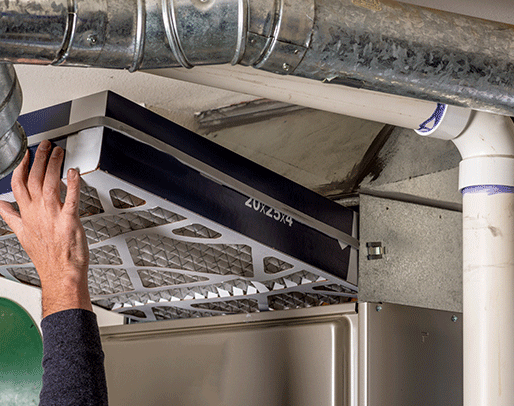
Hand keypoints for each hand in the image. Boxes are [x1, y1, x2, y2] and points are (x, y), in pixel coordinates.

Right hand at [0, 139, 91, 316]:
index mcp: (26, 215)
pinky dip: (73, 184)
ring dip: (54, 165)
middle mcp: (38, 213)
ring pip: (49, 184)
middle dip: (38, 159)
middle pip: (33, 179)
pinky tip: (74, 172)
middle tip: (45, 145)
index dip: (21, 167)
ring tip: (58, 152)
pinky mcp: (69, 222)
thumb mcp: (22, 235)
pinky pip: (71, 199)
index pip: (18, 185)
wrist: (61, 275)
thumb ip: (11, 217)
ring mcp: (53, 217)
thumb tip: (0, 206)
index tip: (25, 154)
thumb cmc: (47, 257)